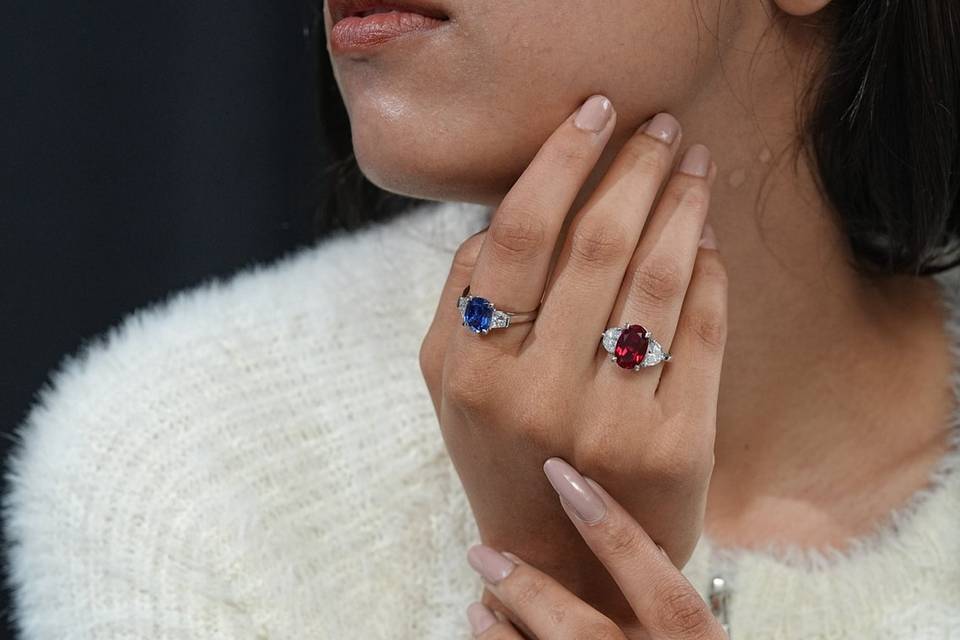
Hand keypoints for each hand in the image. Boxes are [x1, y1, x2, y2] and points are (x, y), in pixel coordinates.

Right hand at [419, 95, 725, 622]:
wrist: (559, 562)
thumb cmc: (503, 456)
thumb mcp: (449, 385)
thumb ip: (461, 298)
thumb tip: (505, 212)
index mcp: (472, 368)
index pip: (520, 235)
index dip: (562, 161)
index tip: (595, 113)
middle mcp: (536, 394)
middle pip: (597, 244)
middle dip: (637, 168)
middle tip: (661, 127)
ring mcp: (610, 422)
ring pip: (658, 280)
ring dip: (684, 207)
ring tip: (695, 166)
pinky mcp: (676, 446)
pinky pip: (702, 333)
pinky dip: (710, 273)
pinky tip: (708, 241)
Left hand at [464, 458, 727, 639]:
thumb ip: (673, 618)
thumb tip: (630, 545)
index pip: (665, 590)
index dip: (615, 530)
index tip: (565, 478)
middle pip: (588, 636)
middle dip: (530, 590)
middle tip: (484, 551)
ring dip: (502, 638)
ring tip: (476, 604)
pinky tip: (486, 637)